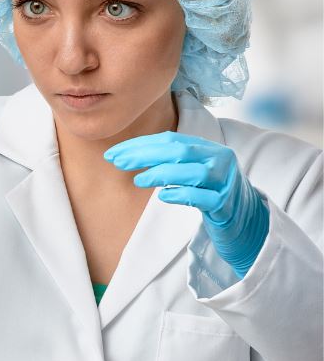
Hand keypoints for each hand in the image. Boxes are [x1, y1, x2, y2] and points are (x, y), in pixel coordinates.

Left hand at [105, 132, 269, 276]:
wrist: (247, 220)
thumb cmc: (211, 193)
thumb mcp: (192, 171)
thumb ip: (170, 160)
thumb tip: (127, 156)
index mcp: (209, 148)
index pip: (170, 140)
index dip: (140, 145)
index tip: (113, 154)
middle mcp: (220, 160)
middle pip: (180, 151)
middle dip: (145, 155)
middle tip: (118, 163)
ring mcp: (226, 182)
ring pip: (193, 173)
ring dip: (161, 174)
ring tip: (138, 180)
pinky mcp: (227, 205)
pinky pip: (204, 198)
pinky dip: (182, 194)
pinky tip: (164, 196)